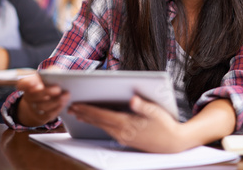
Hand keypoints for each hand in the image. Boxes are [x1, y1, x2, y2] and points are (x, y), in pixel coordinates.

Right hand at [16, 72, 69, 126]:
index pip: (23, 84)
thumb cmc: (48, 83)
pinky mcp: (40, 116)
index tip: (39, 84)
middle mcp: (28, 96)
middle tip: (58, 89)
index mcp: (28, 84)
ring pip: (42, 107)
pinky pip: (47, 115)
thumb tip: (57, 72)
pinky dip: (57, 108)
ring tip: (66, 95)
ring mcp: (33, 108)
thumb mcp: (49, 75)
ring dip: (55, 101)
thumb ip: (52, 71)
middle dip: (47, 92)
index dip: (28, 84)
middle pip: (34, 96)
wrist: (45, 99)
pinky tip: (64, 102)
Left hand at [68, 95, 184, 152]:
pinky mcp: (125, 138)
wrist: (173, 143)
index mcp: (127, 123)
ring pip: (101, 126)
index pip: (102, 115)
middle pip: (98, 121)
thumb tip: (133, 99)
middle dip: (83, 114)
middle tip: (69, 107)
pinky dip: (97, 123)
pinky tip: (94, 120)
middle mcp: (121, 132)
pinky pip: (107, 129)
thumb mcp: (156, 112)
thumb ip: (143, 105)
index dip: (87, 109)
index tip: (75, 104)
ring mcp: (122, 137)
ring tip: (77, 112)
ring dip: (88, 119)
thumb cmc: (165, 125)